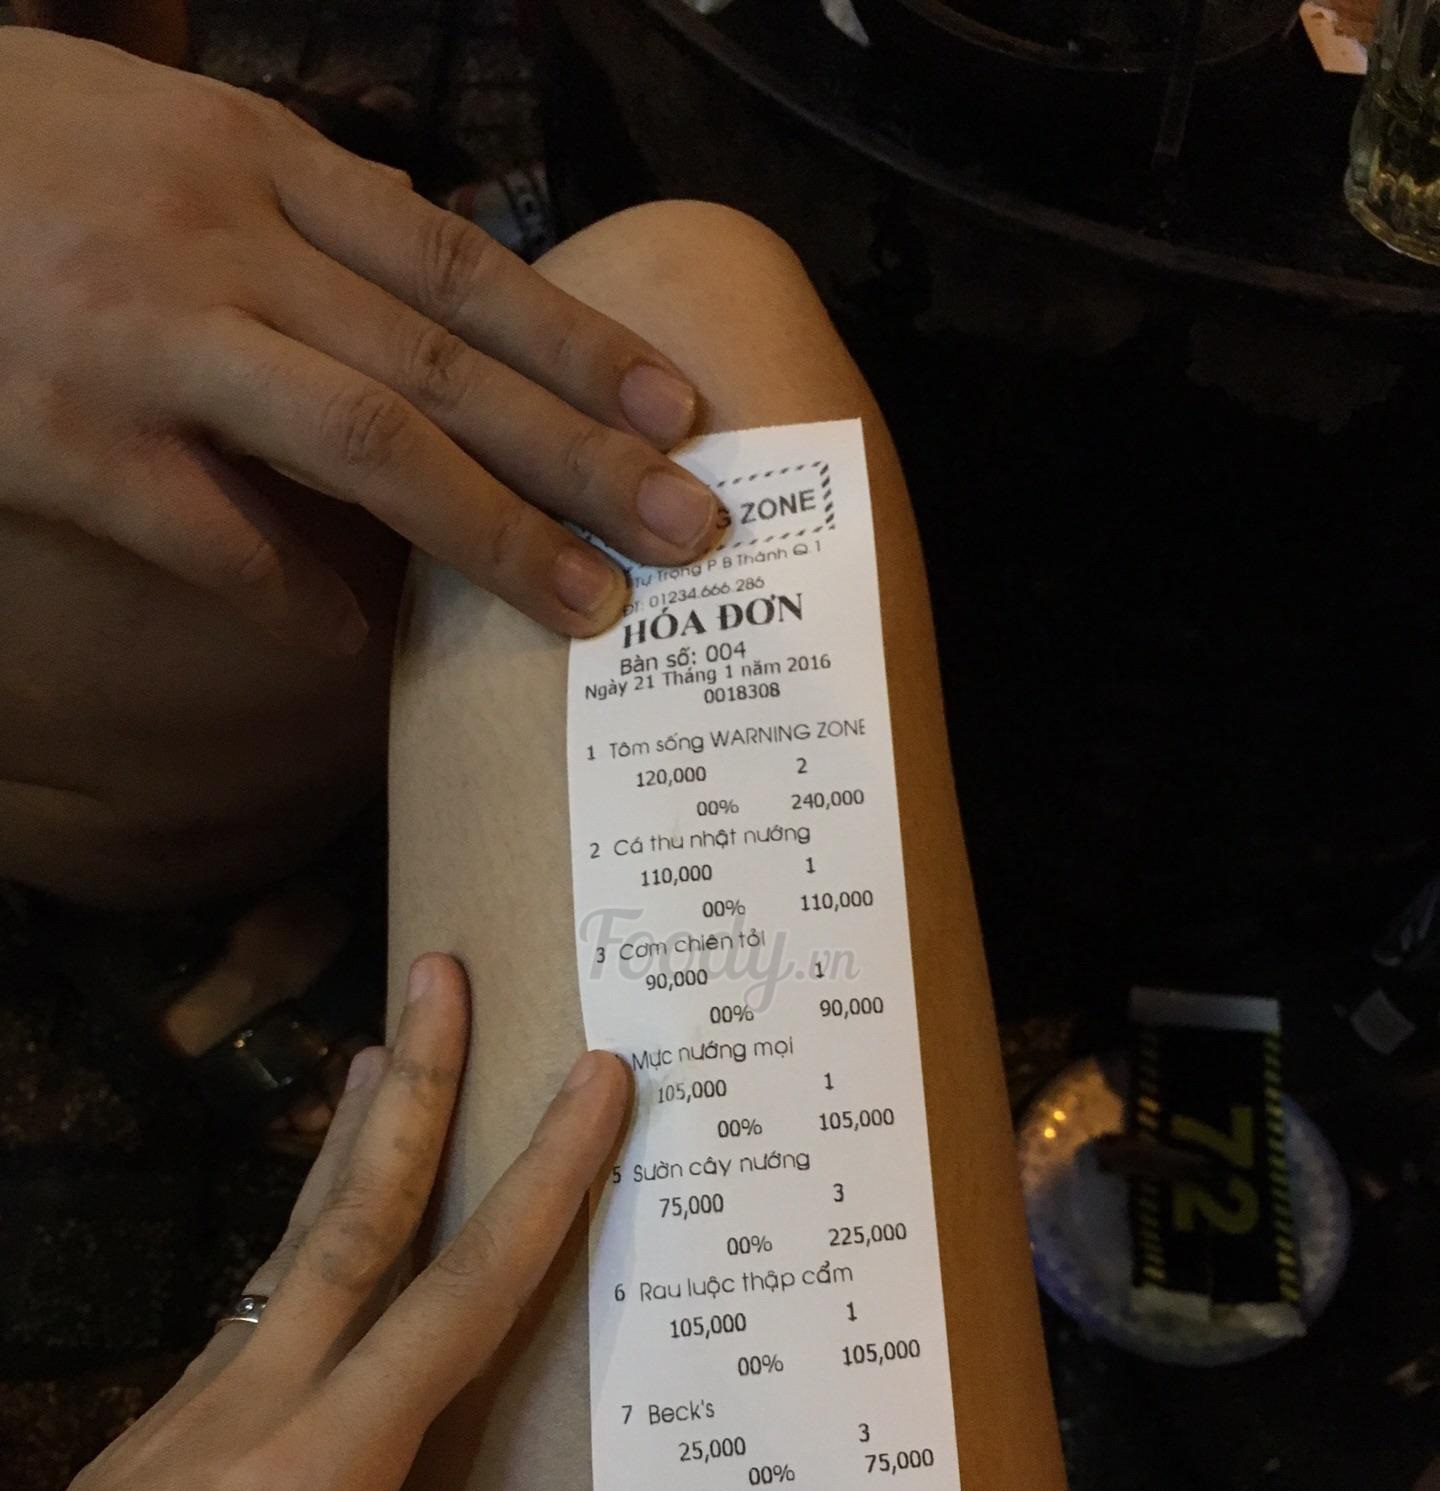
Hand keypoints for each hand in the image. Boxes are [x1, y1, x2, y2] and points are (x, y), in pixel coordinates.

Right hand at [0, 29, 720, 648]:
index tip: (677, 413)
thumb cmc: (13, 152)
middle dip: (582, 454)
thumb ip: (295, 203)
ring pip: (363, 445)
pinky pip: (215, 536)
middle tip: (689, 529)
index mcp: (257, 161)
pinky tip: (358, 644)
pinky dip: (296, 595)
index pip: (459, 266)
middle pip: (445, 365)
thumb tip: (425, 267)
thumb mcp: (166, 130)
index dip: (579, 343)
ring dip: (492, 533)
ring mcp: (149, 342)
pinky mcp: (70, 438)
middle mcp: (226, 243)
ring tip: (588, 605)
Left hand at [0, 954, 692, 1490]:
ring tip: (376, 1062)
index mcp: (312, 1472)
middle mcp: (246, 1416)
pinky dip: (293, 1251)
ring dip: (346, 1152)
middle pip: (351, 1221)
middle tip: (442, 969)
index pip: (458, 1299)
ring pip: (285, 1257)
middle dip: (416, 1090)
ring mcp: (176, 1432)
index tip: (597, 1074)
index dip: (542, 1181)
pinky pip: (243, 1318)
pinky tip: (295, 1279)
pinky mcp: (134, 1466)